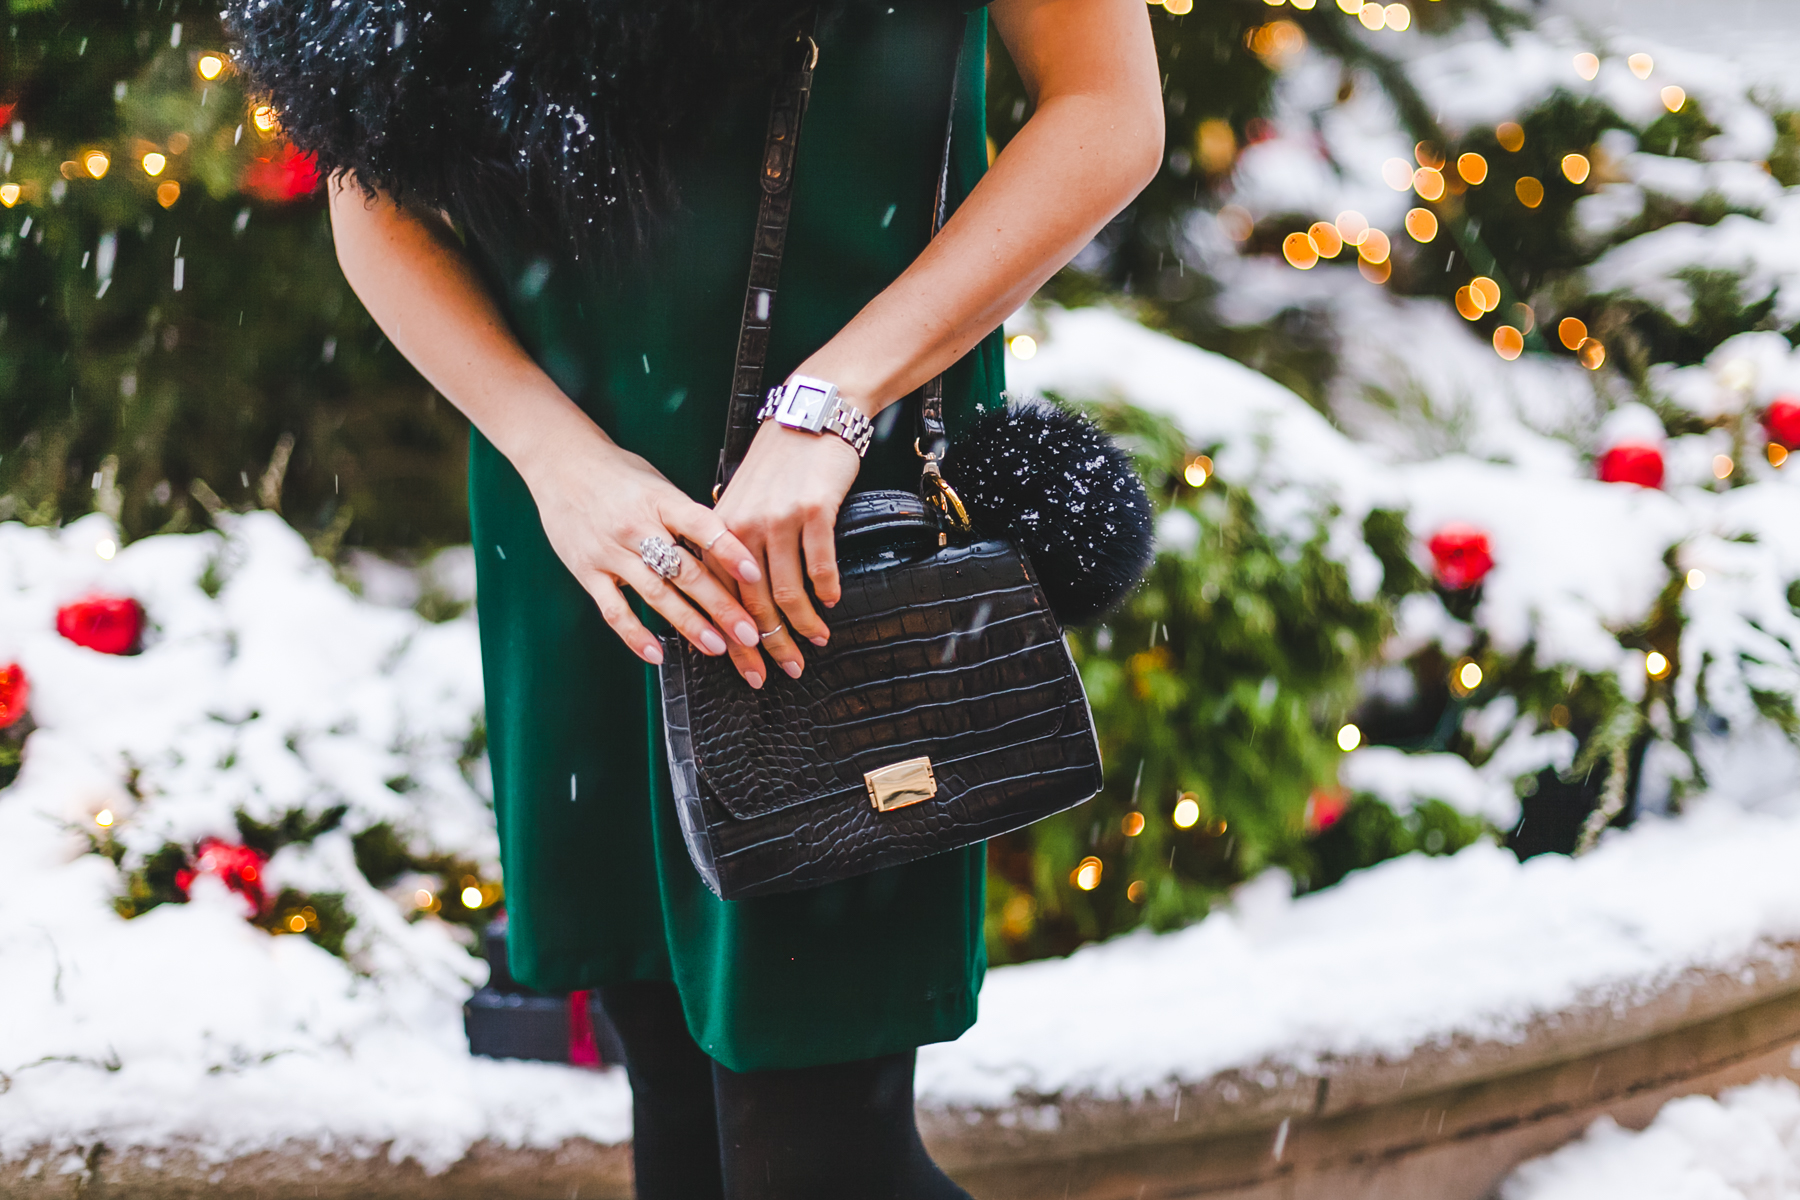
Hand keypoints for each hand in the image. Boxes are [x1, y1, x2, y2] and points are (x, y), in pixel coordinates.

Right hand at [519, 424, 773, 686]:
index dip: (729, 550)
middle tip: (748, 633)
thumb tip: (730, 546)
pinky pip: (612, 609)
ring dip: (688, 624)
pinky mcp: (587, 571)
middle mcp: (637, 527)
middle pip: (684, 570)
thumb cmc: (619, 473)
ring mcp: (610, 551)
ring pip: (655, 594)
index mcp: (660, 500)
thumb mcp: (659, 483)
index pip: (701, 525)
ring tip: (717, 647)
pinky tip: (656, 655)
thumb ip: (688, 516)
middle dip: (720, 605)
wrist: (561, 463)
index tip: (754, 574)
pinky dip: (634, 635)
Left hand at [711, 418, 862, 679]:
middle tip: (783, 671)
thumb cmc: (779, 461)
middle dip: (769, 644)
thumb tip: (736, 595)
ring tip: (814, 641)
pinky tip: (830, 602)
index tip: (747, 668)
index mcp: (719, 529)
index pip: (720, 597)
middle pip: (753, 603)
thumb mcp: (742, 499)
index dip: (734, 639)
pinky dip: (827, 589)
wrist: (811, 416)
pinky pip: (820, 565)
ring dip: (803, 624)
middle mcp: (743, 527)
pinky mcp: (814, 512)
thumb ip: (734, 544)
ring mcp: (779, 519)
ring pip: (788, 591)